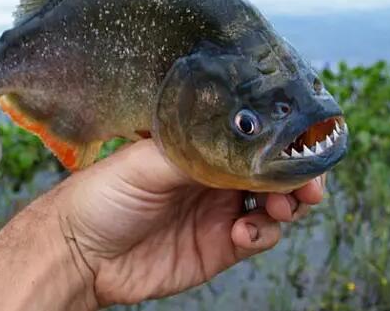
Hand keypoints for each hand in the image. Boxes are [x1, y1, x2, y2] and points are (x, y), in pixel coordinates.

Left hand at [57, 139, 324, 305]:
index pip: (250, 136)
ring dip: (287, 203)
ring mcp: (219, 209)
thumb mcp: (145, 161)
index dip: (280, 140)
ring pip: (274, 202)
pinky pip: (260, 236)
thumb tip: (242, 137)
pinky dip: (263, 233)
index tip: (303, 145)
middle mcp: (214, 175)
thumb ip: (195, 150)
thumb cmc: (103, 195)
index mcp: (197, 146)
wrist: (82, 253)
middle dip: (297, 174)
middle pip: (272, 169)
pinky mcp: (220, 245)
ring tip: (277, 207)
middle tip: (308, 185)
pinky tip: (243, 232)